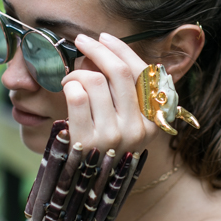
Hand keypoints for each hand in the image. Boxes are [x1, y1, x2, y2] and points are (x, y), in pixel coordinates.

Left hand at [61, 33, 156, 155]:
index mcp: (154, 121)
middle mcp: (138, 129)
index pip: (142, 72)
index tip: (103, 37)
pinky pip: (77, 95)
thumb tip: (99, 50)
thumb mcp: (125, 120)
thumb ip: (121, 88)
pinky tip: (67, 92)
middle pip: (118, 72)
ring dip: (77, 73)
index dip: (121, 49)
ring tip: (71, 82)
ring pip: (95, 81)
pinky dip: (68, 86)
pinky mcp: (87, 141)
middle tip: (80, 41)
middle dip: (96, 49)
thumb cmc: (103, 144)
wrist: (83, 183)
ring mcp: (113, 136)